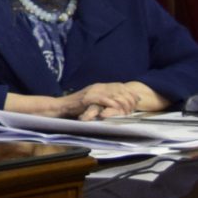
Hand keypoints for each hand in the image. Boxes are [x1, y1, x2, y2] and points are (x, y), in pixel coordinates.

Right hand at [19, 83, 166, 119]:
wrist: (59, 107)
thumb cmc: (74, 108)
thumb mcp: (92, 103)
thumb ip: (103, 102)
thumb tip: (117, 106)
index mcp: (99, 86)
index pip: (120, 86)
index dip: (130, 93)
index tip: (138, 100)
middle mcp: (98, 86)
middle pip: (121, 89)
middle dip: (130, 98)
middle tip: (135, 107)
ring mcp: (93, 91)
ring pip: (115, 94)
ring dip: (123, 103)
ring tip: (127, 111)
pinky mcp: (89, 97)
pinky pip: (105, 100)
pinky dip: (113, 105)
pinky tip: (118, 110)